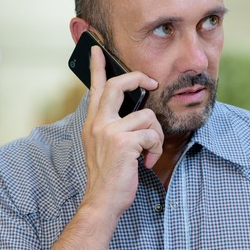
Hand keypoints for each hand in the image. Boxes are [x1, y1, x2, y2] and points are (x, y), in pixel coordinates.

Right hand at [81, 45, 162, 214]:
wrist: (102, 200)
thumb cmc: (108, 176)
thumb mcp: (103, 147)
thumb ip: (113, 127)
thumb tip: (137, 115)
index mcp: (92, 123)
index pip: (95, 88)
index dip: (96, 67)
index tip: (96, 50)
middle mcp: (98, 123)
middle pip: (120, 85)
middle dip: (139, 79)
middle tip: (152, 82)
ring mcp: (110, 131)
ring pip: (147, 116)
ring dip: (156, 136)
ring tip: (148, 152)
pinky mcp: (124, 142)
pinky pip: (152, 135)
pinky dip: (155, 149)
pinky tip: (146, 162)